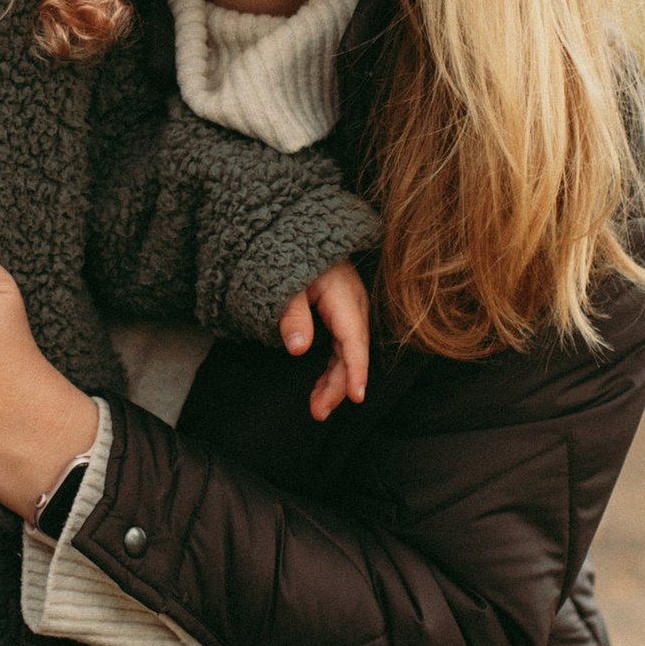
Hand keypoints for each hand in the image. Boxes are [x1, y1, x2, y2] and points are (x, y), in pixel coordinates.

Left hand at [280, 259, 369, 420]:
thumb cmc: (293, 254)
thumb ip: (292, 314)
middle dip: (339, 385)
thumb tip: (299, 348)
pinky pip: (343, 346)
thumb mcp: (287, 282)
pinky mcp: (343, 313)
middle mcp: (354, 305)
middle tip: (319, 412)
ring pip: (349, 352)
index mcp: (343, 297)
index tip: (356, 396)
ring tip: (318, 408)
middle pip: (352, 351)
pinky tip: (321, 387)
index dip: (356, 370)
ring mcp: (351, 309)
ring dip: (335, 381)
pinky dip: (334, 368)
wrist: (302, 233)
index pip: (353, 340)